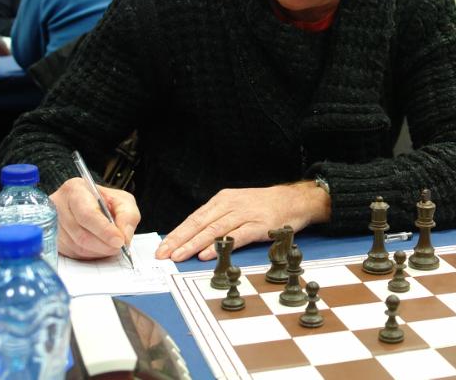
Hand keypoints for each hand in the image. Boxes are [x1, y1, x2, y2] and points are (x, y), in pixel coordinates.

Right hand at [50, 177, 140, 258]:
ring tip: (111, 246)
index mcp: (75, 190)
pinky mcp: (53, 240)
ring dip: (99, 251)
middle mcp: (58, 206)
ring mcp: (52, 224)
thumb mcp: (122, 200)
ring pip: (77, 247)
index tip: (119, 240)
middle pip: (81, 234)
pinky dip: (90, 254)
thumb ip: (127, 215)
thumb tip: (124, 237)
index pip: (87, 214)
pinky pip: (73, 254)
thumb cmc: (104, 201)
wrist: (88, 205)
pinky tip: (98, 247)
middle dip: (104, 245)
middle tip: (119, 246)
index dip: (104, 230)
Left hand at [155, 181, 330, 261]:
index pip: (194, 218)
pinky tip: (207, 254)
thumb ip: (218, 219)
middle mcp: (230, 205)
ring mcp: (244, 214)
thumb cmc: (264, 206)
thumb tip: (194, 238)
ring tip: (179, 256)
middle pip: (199, 224)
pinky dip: (220, 245)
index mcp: (222, 200)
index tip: (162, 247)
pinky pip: (236, 236)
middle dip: (179, 240)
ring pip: (214, 230)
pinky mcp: (258, 225)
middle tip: (163, 254)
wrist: (293, 199)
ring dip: (194, 244)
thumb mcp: (237, 205)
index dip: (177, 233)